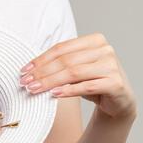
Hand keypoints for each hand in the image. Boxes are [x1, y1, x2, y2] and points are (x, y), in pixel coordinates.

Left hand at [19, 34, 136, 118]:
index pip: (61, 49)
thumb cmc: (92, 82)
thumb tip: (29, 71)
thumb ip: (59, 65)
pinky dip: (68, 91)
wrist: (118, 101)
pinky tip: (53, 94)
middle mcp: (105, 50)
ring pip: (73, 73)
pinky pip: (87, 86)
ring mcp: (111, 66)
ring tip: (34, 89)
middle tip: (25, 82)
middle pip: (65, 61)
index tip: (24, 71)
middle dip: (42, 72)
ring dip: (50, 82)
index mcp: (94, 41)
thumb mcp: (75, 70)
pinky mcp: (115, 83)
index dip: (40, 60)